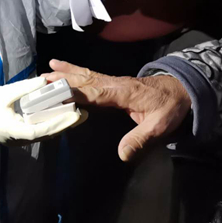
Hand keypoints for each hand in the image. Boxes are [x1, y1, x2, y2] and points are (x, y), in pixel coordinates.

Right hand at [0, 77, 87, 152]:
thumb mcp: (4, 93)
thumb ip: (25, 87)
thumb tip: (46, 80)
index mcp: (14, 130)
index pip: (40, 130)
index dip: (59, 123)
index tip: (74, 115)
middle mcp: (20, 140)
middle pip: (48, 134)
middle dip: (66, 125)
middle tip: (84, 114)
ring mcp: (20, 141)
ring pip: (46, 135)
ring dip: (62, 126)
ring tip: (79, 115)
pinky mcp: (21, 138)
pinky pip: (41, 133)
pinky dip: (53, 126)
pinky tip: (63, 118)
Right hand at [43, 60, 190, 161]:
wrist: (182, 89)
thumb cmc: (170, 107)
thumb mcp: (160, 126)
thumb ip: (141, 139)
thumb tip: (122, 154)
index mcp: (122, 92)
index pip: (94, 92)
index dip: (75, 92)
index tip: (54, 92)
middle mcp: (113, 83)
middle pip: (84, 80)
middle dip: (62, 80)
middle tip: (40, 80)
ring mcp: (112, 81)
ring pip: (85, 75)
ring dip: (64, 74)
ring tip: (44, 73)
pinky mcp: (112, 83)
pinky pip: (88, 76)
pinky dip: (73, 71)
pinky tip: (61, 68)